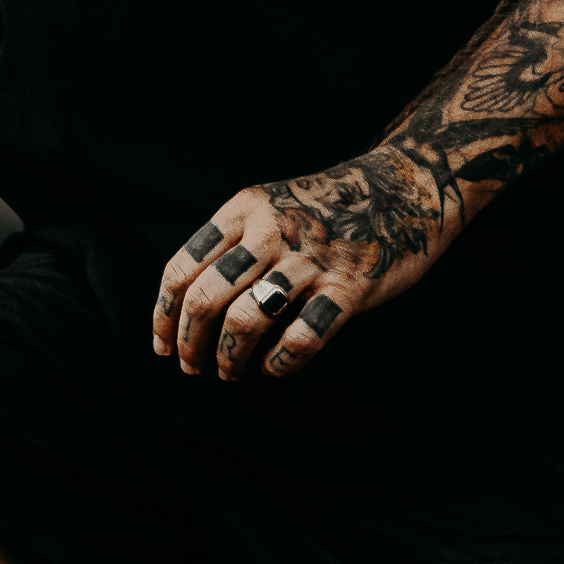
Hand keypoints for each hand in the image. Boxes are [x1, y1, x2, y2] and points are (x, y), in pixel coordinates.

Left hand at [151, 152, 447, 381]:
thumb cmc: (326, 209)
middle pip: (206, 297)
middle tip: (191, 368)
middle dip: (190, 343)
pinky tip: (272, 369)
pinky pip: (301, 339)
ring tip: (229, 374)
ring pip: (245, 321)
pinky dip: (278, 364)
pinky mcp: (348, 289)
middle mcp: (271, 231)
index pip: (182, 267)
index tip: (162, 344)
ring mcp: (310, 260)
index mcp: (244, 209)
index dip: (164, 314)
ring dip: (228, 358)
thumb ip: (234, 244)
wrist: (402, 190)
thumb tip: (187, 305)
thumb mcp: (271, 206)